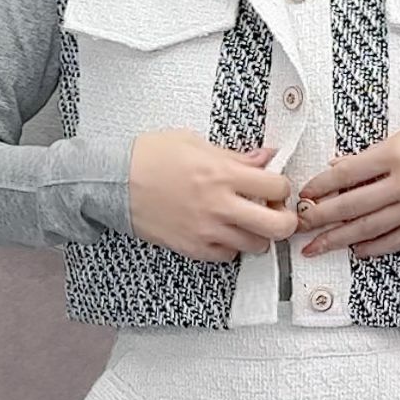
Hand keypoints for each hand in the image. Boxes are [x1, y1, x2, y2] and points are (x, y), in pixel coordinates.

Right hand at [129, 128, 299, 261]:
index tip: (274, 186)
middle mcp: (219, 205)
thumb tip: (266, 157)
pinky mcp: (192, 248)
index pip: (278, 186)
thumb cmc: (150, 157)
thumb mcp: (195, 143)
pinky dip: (231, 246)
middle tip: (277, 213)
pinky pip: (228, 256)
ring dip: (258, 234)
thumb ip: (235, 155)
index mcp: (222, 173)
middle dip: (285, 220)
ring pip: (257, 246)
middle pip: (278, 226)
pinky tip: (223, 231)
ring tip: (246, 221)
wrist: (113, 181)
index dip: (282, 187)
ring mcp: (207, 230)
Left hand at [295, 108, 399, 257]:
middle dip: (318, 218)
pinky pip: (397, 240)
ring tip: (315, 247)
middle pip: (350, 205)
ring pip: (369, 228)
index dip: (318, 186)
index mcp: (397, 152)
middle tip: (295, 226)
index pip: (344, 173)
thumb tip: (341, 167)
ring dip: (338, 239)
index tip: (302, 194)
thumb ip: (376, 153)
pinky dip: (374, 247)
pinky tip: (357, 249)